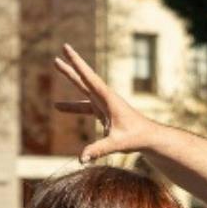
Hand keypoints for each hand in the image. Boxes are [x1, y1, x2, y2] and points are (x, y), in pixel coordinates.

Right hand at [53, 43, 158, 162]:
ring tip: (57, 63)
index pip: (89, 78)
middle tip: (63, 48)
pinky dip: (71, 106)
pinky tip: (58, 106)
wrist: (149, 137)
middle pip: (85, 78)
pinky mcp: (103, 112)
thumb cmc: (136, 137)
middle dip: (73, 64)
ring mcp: (104, 103)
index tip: (67, 49)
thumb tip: (81, 159)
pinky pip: (84, 106)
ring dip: (71, 76)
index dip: (77, 63)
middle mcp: (105, 97)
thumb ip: (98, 150)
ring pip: (83, 88)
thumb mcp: (117, 144)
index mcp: (108, 98)